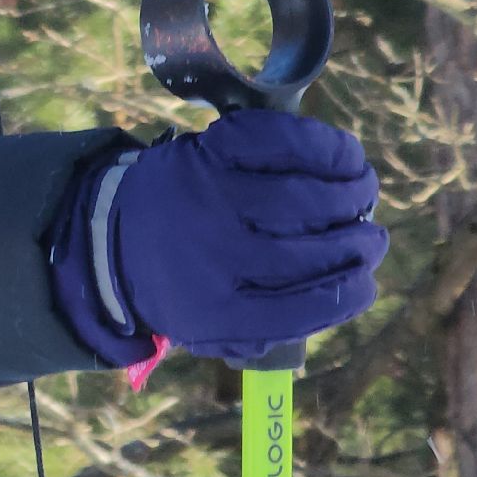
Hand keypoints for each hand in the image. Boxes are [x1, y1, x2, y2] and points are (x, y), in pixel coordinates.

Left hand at [49, 110, 386, 364]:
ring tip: (361, 188)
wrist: (106, 232)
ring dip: (349, 190)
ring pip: (304, 197)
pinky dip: (318, 144)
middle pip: (313, 251)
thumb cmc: (175, 280)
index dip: (350, 294)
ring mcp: (209, 201)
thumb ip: (269, 333)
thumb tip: (341, 299)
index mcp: (218, 312)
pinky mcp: (204, 154)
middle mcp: (215, 258)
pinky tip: (340, 153)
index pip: (306, 309)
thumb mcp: (208, 328)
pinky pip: (276, 142)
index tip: (368, 280)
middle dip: (359, 241)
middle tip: (371, 233)